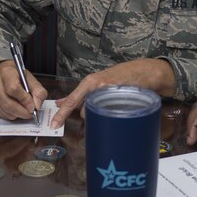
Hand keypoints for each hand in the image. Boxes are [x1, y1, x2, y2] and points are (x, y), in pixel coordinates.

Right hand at [0, 59, 49, 121]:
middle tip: (30, 114)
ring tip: (24, 111)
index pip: (13, 89)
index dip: (24, 100)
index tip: (32, 107)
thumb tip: (37, 106)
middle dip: (22, 112)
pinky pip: (1, 114)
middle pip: (8, 103)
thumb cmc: (20, 79)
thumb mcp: (32, 81)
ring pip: (5, 110)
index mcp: (7, 73)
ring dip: (17, 114)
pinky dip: (11, 115)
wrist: (7, 77)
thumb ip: (39, 92)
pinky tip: (16, 110)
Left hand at [51, 58, 176, 127]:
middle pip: (85, 112)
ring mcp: (109, 92)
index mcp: (90, 82)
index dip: (61, 114)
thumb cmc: (120, 77)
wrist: (143, 71)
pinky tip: (118, 108)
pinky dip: (111, 114)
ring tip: (112, 105)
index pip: (71, 101)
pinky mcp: (120, 97)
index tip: (53, 125)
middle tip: (101, 110)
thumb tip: (61, 103)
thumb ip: (80, 94)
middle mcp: (97, 86)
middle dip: (91, 114)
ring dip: (101, 114)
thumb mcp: (97, 82)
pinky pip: (109, 114)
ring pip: (98, 114)